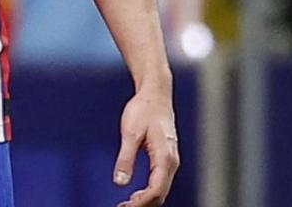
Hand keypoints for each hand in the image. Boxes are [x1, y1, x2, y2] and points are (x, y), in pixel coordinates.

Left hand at [113, 83, 179, 206]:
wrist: (156, 95)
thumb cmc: (144, 110)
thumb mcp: (130, 133)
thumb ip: (126, 158)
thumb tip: (120, 181)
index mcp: (165, 158)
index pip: (156, 190)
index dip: (140, 202)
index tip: (124, 206)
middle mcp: (171, 162)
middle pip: (160, 194)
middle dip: (143, 205)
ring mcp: (170, 161)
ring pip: (161, 190)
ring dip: (145, 201)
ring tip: (125, 205)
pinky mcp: (166, 158)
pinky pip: (160, 182)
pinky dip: (149, 193)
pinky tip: (135, 195)